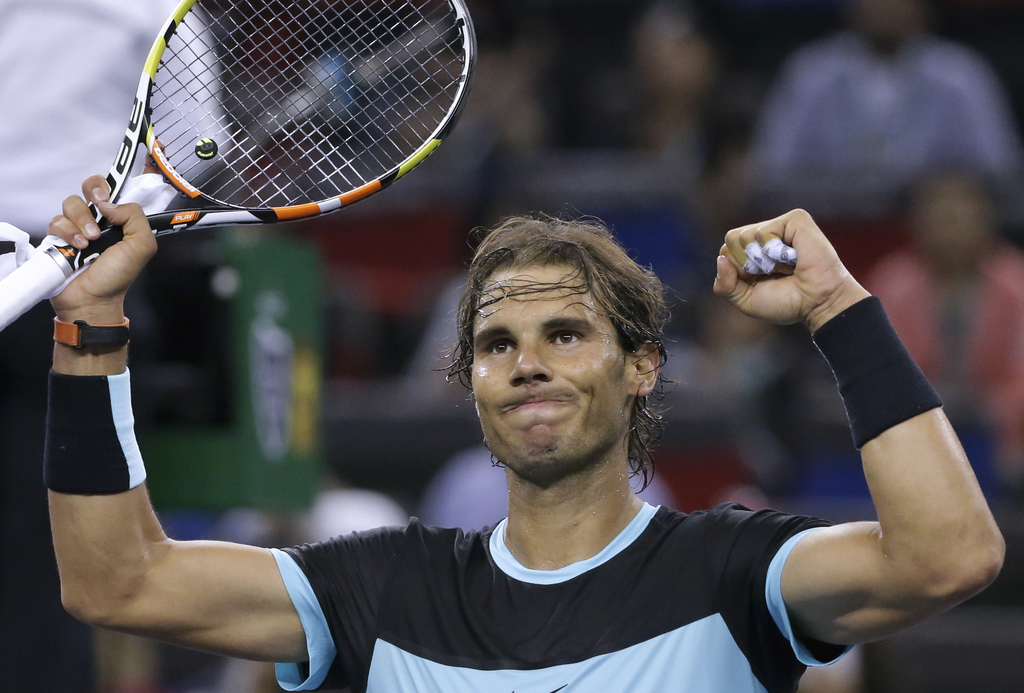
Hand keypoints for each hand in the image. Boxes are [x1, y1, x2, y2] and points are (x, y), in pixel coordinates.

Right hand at [48, 175, 156, 324]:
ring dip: (82, 220)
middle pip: (91, 186)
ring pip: (72, 202)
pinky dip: (67, 232)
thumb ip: (135, 217)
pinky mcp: (58, 235)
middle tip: (100, 205)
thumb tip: (109, 203)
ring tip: (90, 240)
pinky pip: (57, 220)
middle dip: (94, 191)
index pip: (119, 190)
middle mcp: (100, 219)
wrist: (93, 299)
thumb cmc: (119, 275)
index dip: (118, 179)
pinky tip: (77, 247)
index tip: (121, 176)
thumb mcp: (142, 246)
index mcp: (122, 219)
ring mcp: (77, 225)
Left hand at [712, 209, 869, 332]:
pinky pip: (764, 231)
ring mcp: (780, 225)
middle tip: (773, 273)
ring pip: (744, 235)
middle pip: (731, 239)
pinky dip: (774, 250)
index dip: (738, 272)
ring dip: (763, 260)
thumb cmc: (788, 302)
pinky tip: (793, 257)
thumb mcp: (746, 301)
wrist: (817, 303)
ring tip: (786, 266)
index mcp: (753, 251)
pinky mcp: (795, 219)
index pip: (725, 252)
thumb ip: (725, 285)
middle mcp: (765, 235)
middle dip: (747, 265)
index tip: (762, 282)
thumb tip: (720, 259)